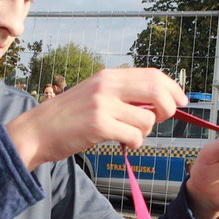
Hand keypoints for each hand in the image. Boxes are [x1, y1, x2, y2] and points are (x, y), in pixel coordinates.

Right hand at [6, 68, 186, 169]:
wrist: (36, 132)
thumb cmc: (68, 118)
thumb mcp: (95, 95)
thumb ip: (123, 94)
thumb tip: (158, 102)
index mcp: (108, 76)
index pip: (152, 74)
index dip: (173, 88)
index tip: (182, 100)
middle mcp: (106, 86)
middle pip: (156, 90)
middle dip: (168, 108)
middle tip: (159, 119)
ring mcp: (102, 105)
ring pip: (147, 119)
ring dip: (145, 132)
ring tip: (128, 135)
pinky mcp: (98, 126)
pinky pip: (134, 136)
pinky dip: (134, 143)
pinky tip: (121, 144)